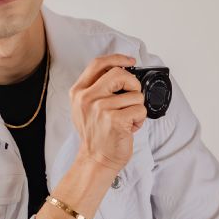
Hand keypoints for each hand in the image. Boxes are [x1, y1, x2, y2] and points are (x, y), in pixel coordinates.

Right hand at [69, 54, 146, 172]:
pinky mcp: (114, 120)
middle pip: (119, 73)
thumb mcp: (84, 108)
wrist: (95, 160)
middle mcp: (87, 98)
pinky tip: (130, 127)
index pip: (98, 64)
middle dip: (133, 83)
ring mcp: (100, 108)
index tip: (130, 61)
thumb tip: (120, 71)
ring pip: (134, 94)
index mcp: (79, 92)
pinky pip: (139, 109)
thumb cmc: (95, 134)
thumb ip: (95, 88)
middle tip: (132, 95)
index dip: (117, 58)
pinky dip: (140, 119)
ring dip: (137, 108)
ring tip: (127, 119)